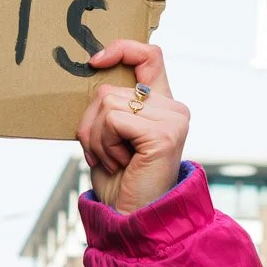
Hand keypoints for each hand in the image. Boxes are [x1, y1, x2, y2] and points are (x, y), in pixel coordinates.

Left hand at [77, 39, 188, 214]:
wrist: (134, 217)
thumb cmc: (119, 181)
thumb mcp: (110, 135)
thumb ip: (111, 106)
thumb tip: (94, 70)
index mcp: (163, 105)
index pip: (149, 55)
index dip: (122, 49)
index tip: (95, 61)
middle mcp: (174, 108)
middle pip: (110, 89)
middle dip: (91, 124)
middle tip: (105, 154)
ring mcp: (173, 119)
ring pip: (108, 103)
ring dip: (96, 138)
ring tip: (115, 161)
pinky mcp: (164, 134)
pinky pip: (113, 120)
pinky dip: (104, 144)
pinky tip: (121, 163)